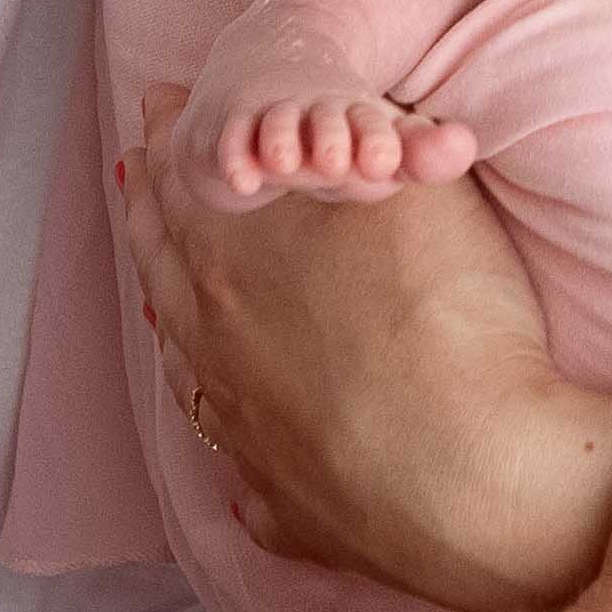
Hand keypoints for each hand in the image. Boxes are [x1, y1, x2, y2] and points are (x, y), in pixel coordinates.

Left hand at [121, 81, 611, 611]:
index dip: (175, 132)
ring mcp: (245, 436)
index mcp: (230, 260)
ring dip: (170, 317)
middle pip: (165, 264)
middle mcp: (215, 347)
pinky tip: (242, 460)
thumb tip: (347, 126)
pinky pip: (247, 479)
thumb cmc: (446, 316)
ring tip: (160, 292)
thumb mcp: (418, 189)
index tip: (160, 103)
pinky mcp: (286, 509)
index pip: (186, 177)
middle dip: (150, 210)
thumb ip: (374, 145)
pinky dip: (240, 456)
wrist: (475, 476)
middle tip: (135, 171)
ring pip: (187, 366)